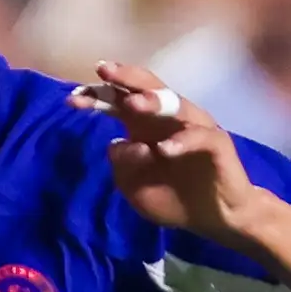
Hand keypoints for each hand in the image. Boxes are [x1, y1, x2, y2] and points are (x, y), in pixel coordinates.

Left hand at [77, 63, 256, 242]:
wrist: (217, 219)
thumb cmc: (175, 200)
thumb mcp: (136, 189)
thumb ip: (122, 168)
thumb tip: (118, 144)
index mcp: (145, 125)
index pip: (118, 102)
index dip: (96, 97)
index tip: (72, 98)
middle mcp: (169, 119)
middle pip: (146, 88)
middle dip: (125, 78)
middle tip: (104, 71)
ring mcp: (194, 128)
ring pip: (175, 105)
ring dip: (154, 101)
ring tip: (133, 104)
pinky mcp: (217, 144)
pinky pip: (200, 137)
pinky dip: (182, 141)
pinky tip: (164, 150)